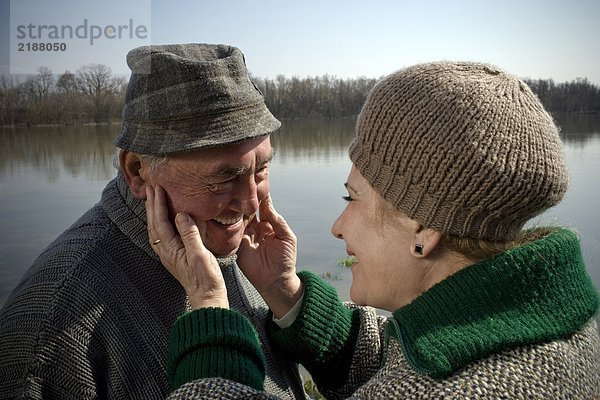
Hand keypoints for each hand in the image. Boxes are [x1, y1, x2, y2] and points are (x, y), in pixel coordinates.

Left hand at [146, 185, 228, 309]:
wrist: (207, 297)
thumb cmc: (205, 279)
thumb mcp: (200, 255)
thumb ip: (190, 234)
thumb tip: (181, 214)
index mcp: (170, 249)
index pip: (160, 221)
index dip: (159, 204)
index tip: (158, 188)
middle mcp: (166, 251)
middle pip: (154, 223)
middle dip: (152, 205)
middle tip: (151, 187)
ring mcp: (169, 254)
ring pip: (156, 229)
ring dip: (154, 212)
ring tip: (154, 198)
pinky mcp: (176, 256)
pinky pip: (164, 234)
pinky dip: (161, 222)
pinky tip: (166, 219)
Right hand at [238, 194, 302, 317]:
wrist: (276, 280)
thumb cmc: (286, 259)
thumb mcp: (287, 237)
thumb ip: (278, 221)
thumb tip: (268, 205)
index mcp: (269, 224)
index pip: (263, 206)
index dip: (260, 196)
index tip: (257, 182)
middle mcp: (256, 227)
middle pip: (248, 209)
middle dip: (245, 199)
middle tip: (240, 186)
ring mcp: (246, 235)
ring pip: (239, 218)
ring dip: (236, 209)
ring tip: (232, 196)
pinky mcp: (237, 245)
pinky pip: (232, 232)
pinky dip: (229, 223)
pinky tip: (226, 213)